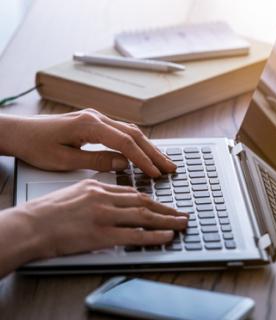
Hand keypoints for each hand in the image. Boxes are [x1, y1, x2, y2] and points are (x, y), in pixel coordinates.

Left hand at [0, 109, 174, 176]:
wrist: (20, 132)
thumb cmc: (36, 147)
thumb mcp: (65, 160)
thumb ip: (97, 161)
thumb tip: (123, 164)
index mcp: (89, 125)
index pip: (125, 143)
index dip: (143, 159)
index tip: (155, 173)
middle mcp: (96, 117)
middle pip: (134, 134)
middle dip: (153, 152)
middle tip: (170, 167)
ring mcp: (96, 118)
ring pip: (131, 131)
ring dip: (148, 147)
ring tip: (163, 161)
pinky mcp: (95, 122)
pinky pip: (122, 131)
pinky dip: (137, 143)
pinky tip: (144, 152)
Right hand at [15, 179, 187, 258]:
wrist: (29, 225)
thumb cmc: (46, 212)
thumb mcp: (74, 191)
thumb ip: (95, 193)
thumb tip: (112, 196)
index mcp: (98, 187)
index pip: (132, 192)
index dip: (151, 199)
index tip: (163, 204)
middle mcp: (104, 198)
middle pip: (143, 202)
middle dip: (166, 208)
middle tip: (181, 213)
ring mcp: (105, 216)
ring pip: (144, 216)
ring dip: (167, 220)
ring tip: (181, 223)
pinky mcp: (102, 234)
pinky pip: (135, 235)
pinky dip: (154, 236)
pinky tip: (167, 236)